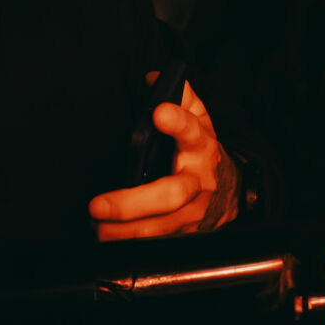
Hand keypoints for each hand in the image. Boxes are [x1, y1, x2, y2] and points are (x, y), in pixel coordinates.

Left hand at [88, 78, 238, 240]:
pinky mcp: (182, 235)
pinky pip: (153, 245)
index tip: (158, 112)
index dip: (178, 122)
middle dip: (132, 202)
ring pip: (158, 228)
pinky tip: (107, 240)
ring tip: (93, 225)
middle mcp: (198, 181)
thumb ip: (180, 97)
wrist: (231, 191)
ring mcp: (191, 213)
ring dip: (122, 230)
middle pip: (171, 195)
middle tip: (97, 204)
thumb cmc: (203, 152)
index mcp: (201, 146)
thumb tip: (152, 78)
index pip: (192, 130)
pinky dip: (129, 245)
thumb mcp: (200, 119)